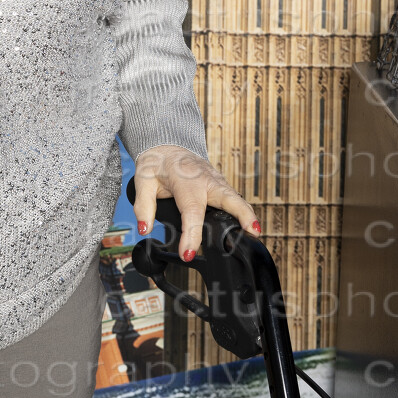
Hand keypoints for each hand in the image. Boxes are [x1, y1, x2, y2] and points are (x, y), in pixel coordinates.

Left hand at [132, 145, 259, 262]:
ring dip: (248, 215)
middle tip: (252, 234)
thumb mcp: (143, 180)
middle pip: (229, 199)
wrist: (168, 144)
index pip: (192, 211)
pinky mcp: (221, 184)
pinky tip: (247, 226)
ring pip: (236, 199)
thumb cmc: (157, 163)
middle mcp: (206, 181)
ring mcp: (217, 181)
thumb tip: (144, 229)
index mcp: (186, 181)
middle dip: (242, 215)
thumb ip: (143, 206)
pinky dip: (242, 211)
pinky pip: (234, 198)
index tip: (188, 253)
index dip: (192, 234)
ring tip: (255, 235)